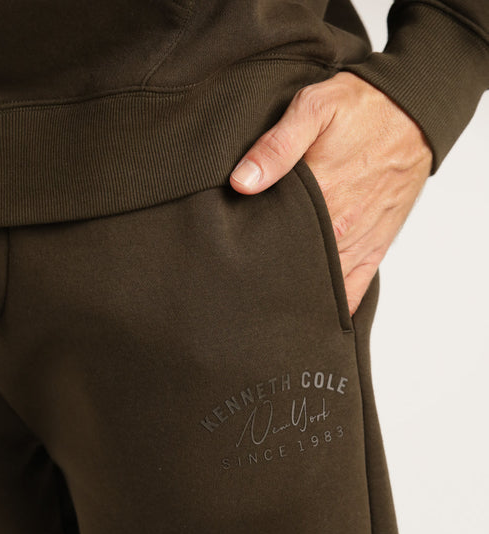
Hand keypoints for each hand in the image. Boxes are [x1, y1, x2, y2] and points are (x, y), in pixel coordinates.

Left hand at [229, 72, 432, 316]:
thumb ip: (276, 146)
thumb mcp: (314, 108)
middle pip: (294, 267)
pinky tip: (312, 313)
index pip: (274, 239)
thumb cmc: (363, 108)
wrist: (416, 111)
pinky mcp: (376, 248)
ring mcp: (360, 242)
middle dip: (269, 276)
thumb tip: (242, 182)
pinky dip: (334, 306)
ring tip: (269, 303)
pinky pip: (355, 291)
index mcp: (322, 196)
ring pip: (322, 286)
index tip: (230, 257)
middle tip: (243, 283)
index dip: (249, 250)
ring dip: (298, 294)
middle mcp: (341, 228)